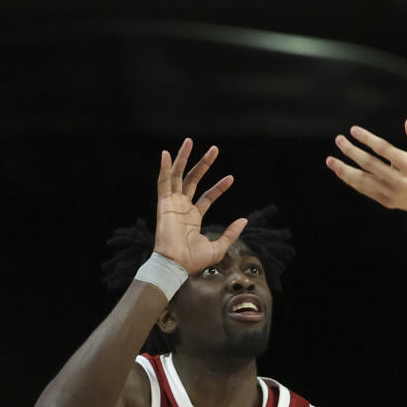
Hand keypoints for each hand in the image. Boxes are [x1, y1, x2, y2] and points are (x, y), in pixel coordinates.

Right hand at [154, 137, 246, 273]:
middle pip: (193, 180)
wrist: (176, 265)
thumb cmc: (193, 260)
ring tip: (190, 141)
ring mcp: (173, 204)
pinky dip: (163, 168)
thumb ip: (231, 233)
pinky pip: (163, 182)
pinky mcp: (164, 203)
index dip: (219, 187)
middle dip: (204, 164)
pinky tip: (166, 154)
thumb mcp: (219, 247)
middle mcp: (182, 207)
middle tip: (215, 149)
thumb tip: (244, 220)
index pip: (207, 196)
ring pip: (178, 175)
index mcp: (193, 217)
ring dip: (184, 158)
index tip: (231, 178)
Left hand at [327, 119, 406, 215]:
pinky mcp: (389, 202)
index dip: (366, 138)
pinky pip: (366, 191)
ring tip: (331, 161)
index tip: (353, 130)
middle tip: (339, 140)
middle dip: (351, 151)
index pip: (383, 149)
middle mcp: (400, 181)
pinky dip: (353, 182)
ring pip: (363, 181)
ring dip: (345, 171)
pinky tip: (342, 173)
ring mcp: (393, 194)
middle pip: (369, 164)